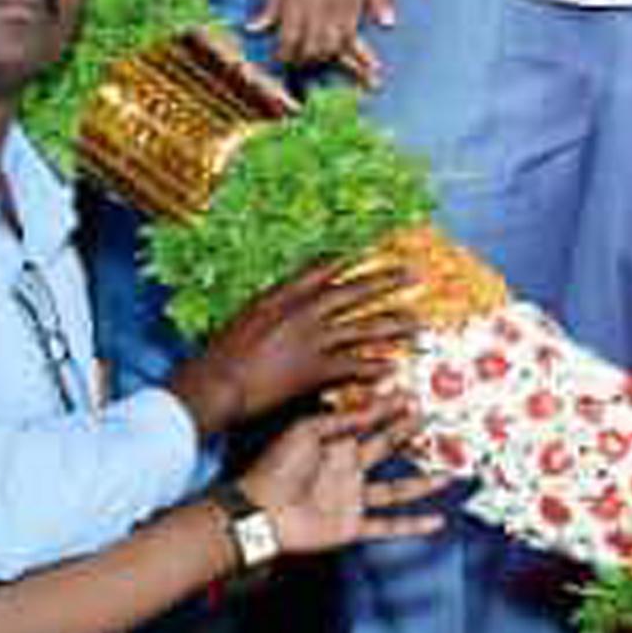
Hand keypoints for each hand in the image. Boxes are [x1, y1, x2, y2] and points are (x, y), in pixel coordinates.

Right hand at [171, 257, 423, 434]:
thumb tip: (287, 298)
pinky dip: (373, 367)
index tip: (373, 249)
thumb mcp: (246, 316)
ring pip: (362, 328)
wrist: (214, 383)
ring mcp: (311, 340)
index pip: (322, 269)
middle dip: (386, 282)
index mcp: (282, 295)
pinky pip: (353, 366)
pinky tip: (393, 367)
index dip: (350, 259)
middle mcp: (302, 313)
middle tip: (414, 275)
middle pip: (353, 292)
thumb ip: (272, 305)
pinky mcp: (314, 370)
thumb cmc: (221, 354)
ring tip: (417, 323)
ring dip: (393, 325)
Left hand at [229, 403, 454, 558]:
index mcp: (335, 444)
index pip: (370, 422)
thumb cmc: (276, 468)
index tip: (412, 394)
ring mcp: (352, 498)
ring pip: (397, 490)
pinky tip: (437, 522)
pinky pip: (389, 526)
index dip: (390, 409)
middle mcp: (348, 469)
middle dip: (410, 435)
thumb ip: (343, 420)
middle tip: (434, 422)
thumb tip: (373, 404)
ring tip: (449, 475)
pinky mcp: (352, 525)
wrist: (259, 511)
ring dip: (423, 483)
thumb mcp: (307, 431)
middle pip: (388, 450)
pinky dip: (414, 525)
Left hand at [251, 0, 386, 83]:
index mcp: (299, 1)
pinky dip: (356, 45)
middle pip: (316, 48)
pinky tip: (355, 52)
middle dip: (305, 59)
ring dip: (329, 55)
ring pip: (339, 44)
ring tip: (322, 57)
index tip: (280, 57)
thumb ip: (271, 1)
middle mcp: (325, 8)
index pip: (290, 41)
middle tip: (298, 61)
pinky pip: (358, 29)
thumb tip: (255, 28)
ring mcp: (346, 5)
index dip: (284, 55)